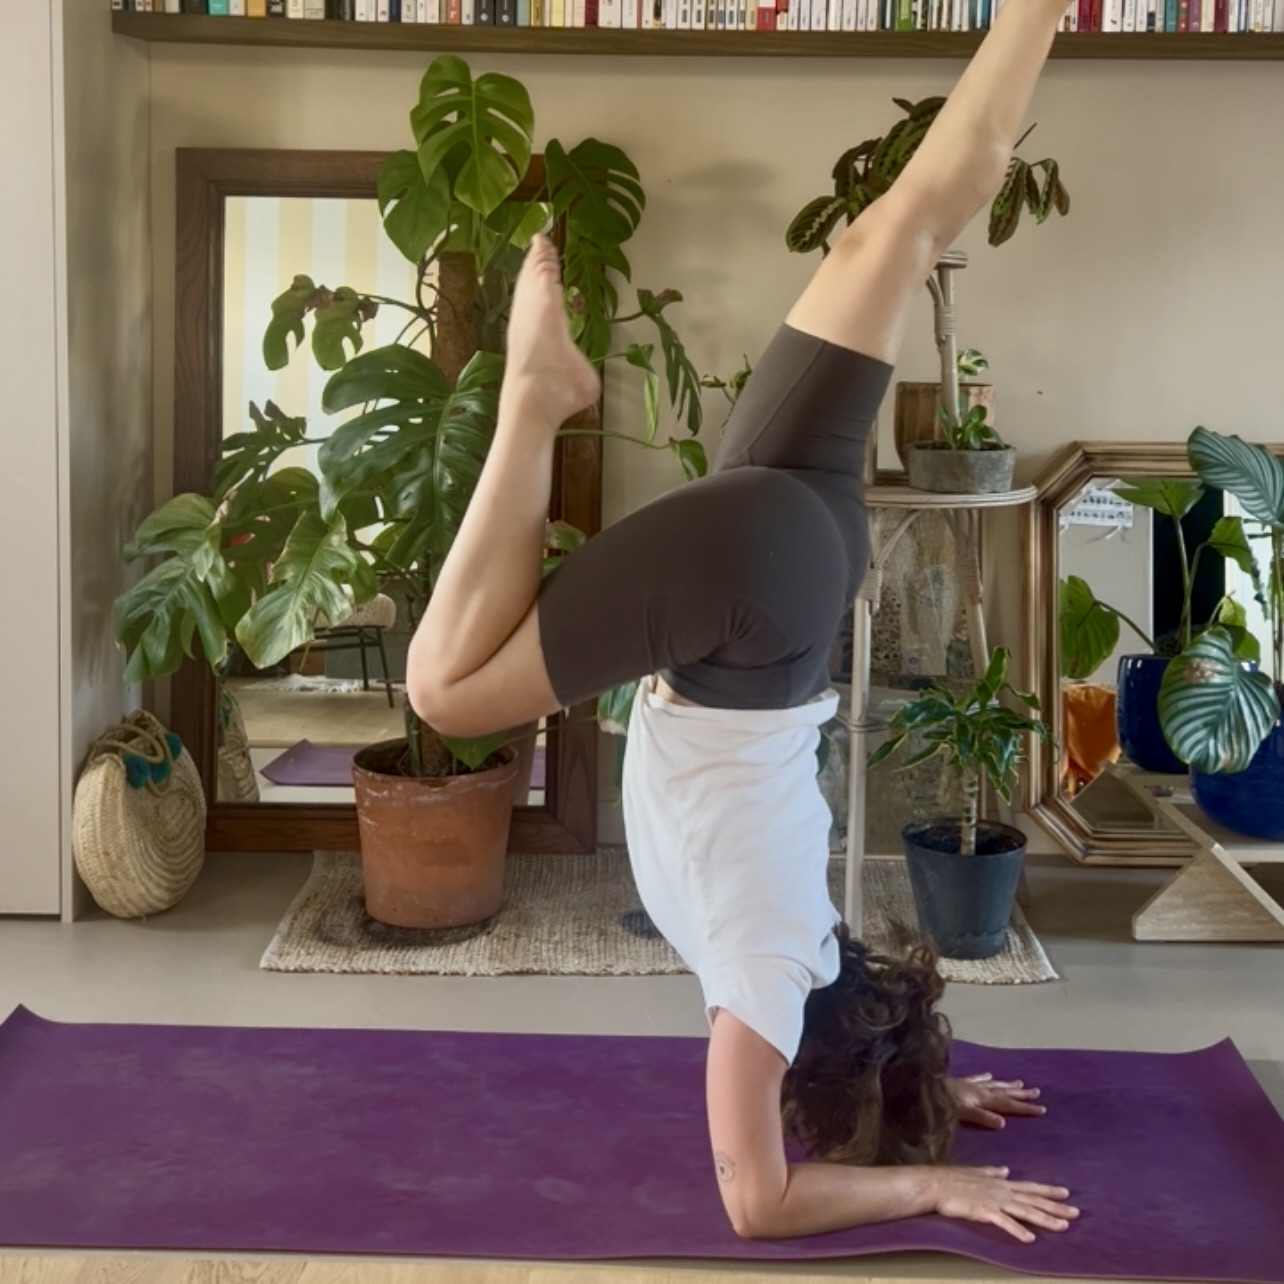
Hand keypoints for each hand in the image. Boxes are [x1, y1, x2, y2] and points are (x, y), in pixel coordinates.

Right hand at [932, 1166, 1077, 1243]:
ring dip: (1045, 1219)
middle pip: (1033, 1200)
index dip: (1048, 1190)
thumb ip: (993, 1172)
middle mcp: (1002, 1190)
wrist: (935, 1183)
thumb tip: (1006, 1170)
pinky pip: (1004, 1223)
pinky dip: (1018, 1231)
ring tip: (1063, 1226)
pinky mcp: (984, 1211)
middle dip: (1055, 1207)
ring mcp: (994, 1201)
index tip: (1066, 1193)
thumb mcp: (977, 1172)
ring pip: (1025, 1211)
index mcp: (1001, 1182)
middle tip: (1076, 1212)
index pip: (1030, 1187)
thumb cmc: (953, 1179)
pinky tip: (1030, 1239)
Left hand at [950, 1073, 1045, 1129]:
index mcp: (982, 1098)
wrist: (923, 1085)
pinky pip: (976, 1079)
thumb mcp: (962, 1113)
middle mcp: (978, 1090)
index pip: (1008, 1105)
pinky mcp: (960, 1083)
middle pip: (1004, 1092)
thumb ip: (982, 1117)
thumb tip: (1003, 1123)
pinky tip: (989, 1074)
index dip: (1025, 1108)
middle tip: (1037, 1092)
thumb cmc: (941, 1103)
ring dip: (1007, 1085)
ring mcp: (969, 1085)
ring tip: (1019, 1083)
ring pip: (993, 1084)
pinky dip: (984, 1077)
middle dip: (1020, 1094)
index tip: (1042, 1109)